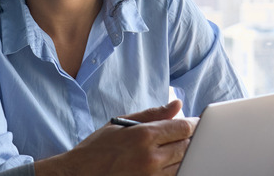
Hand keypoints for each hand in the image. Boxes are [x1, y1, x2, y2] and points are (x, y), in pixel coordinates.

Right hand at [34, 101, 198, 175]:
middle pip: (188, 146)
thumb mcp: (121, 124)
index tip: (194, 123)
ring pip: (184, 164)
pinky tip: (166, 163)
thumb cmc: (97, 148)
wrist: (79, 174)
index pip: (184, 128)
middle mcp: (152, 157)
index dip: (193, 124)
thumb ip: (152, 114)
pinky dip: (175, 169)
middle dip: (189, 139)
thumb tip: (177, 105)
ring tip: (171, 150)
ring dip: (183, 155)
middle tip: (182, 136)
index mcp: (144, 135)